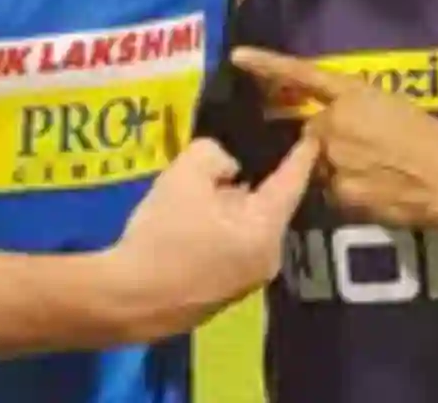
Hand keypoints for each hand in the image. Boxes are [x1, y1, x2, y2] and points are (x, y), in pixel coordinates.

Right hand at [105, 125, 317, 339]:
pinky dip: (218, 235)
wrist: (124, 302)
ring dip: (230, 211)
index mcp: (267, 229)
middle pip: (267, 208)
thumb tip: (228, 170)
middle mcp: (267, 260)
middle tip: (230, 166)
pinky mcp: (221, 299)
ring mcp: (245, 284)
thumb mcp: (185, 174)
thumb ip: (215, 156)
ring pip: (247, 230)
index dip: (302, 155)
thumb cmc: (163, 235)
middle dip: (251, 185)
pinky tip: (188, 230)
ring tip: (202, 196)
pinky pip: (230, 252)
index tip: (313, 136)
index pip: (292, 181)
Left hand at [231, 48, 437, 240]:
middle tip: (367, 149)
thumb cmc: (434, 138)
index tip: (238, 56)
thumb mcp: (396, 107)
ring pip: (319, 165)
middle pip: (313, 133)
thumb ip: (357, 110)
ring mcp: (333, 161)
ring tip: (378, 172)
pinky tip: (377, 191)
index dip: (268, 64)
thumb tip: (334, 122)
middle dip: (328, 140)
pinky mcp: (337, 195)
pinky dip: (347, 192)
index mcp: (354, 95)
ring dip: (337, 167)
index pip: (303, 75)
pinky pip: (330, 191)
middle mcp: (335, 125)